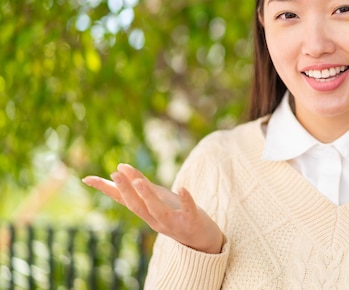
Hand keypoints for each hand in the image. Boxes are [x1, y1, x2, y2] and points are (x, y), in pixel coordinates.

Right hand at [82, 163, 222, 253]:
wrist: (201, 238)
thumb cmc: (176, 214)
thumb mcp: (157, 199)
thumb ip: (141, 186)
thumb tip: (118, 169)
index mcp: (145, 213)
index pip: (123, 200)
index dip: (106, 189)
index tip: (88, 178)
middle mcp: (155, 220)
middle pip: (137, 206)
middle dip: (126, 190)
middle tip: (115, 173)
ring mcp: (174, 222)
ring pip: (158, 210)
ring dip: (148, 196)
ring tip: (139, 180)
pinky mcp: (192, 221)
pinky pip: (188, 210)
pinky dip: (185, 200)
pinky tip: (181, 188)